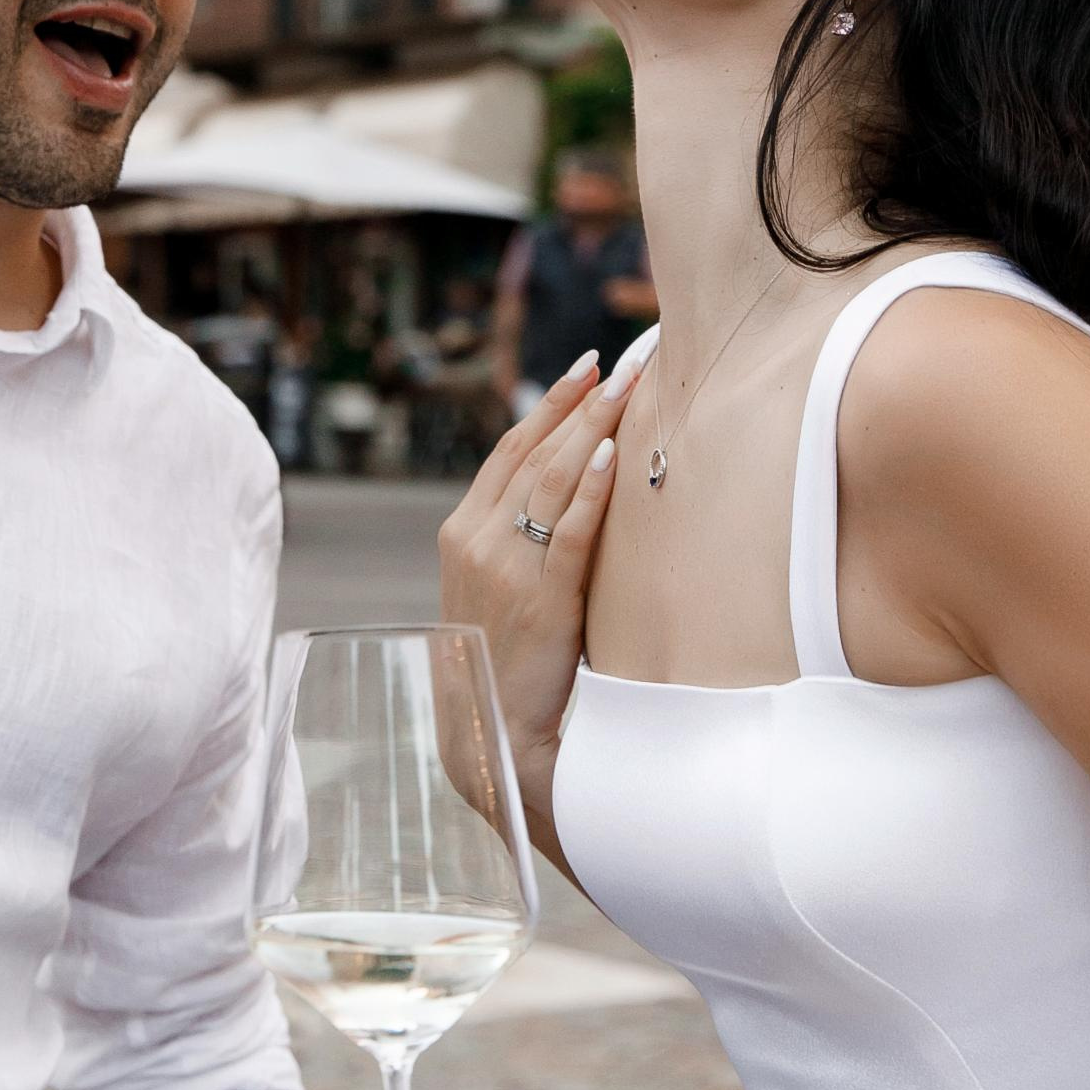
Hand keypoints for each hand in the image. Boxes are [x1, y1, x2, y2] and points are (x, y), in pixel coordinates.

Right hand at [437, 347, 643, 821]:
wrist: (492, 729)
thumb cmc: (503, 659)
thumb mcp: (495, 587)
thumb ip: (516, 538)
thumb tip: (570, 485)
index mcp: (460, 532)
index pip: (508, 449)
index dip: (548, 404)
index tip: (585, 366)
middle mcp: (474, 540)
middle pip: (534, 452)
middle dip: (583, 401)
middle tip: (625, 359)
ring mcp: (504, 567)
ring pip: (552, 479)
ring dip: (595, 427)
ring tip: (630, 387)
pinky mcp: (540, 599)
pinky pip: (568, 531)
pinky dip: (591, 490)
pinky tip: (614, 455)